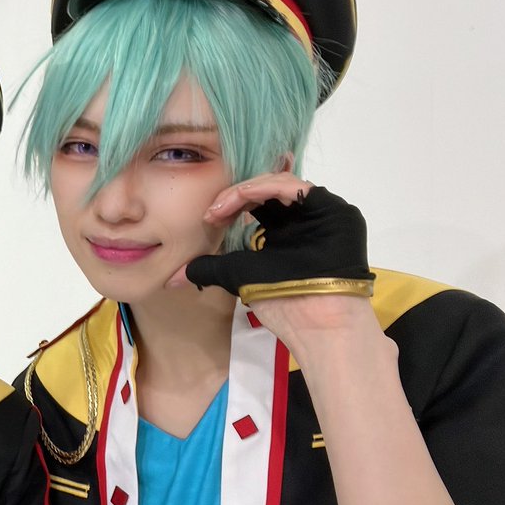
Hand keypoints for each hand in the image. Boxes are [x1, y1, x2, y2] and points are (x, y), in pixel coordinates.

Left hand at [174, 173, 373, 303]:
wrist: (313, 321)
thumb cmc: (280, 300)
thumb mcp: (235, 276)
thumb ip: (207, 269)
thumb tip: (172, 279)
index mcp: (282, 230)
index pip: (255, 202)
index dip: (229, 203)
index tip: (209, 217)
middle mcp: (301, 218)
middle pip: (266, 188)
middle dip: (234, 194)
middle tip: (213, 211)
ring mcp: (318, 212)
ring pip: (278, 182)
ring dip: (246, 190)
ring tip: (224, 207)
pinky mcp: (332, 209)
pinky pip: (296, 187)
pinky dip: (267, 187)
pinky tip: (245, 197)